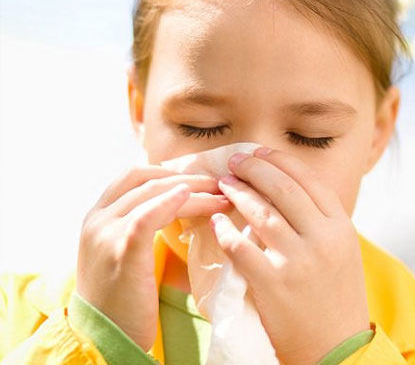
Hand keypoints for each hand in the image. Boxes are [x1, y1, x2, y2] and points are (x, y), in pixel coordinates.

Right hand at [76, 165, 232, 349]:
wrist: (103, 338)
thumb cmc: (121, 300)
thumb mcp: (124, 255)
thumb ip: (140, 228)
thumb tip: (179, 207)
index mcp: (97, 217)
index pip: (133, 176)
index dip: (169, 172)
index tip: (200, 179)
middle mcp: (97, 219)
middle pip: (145, 179)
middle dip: (187, 178)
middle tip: (220, 184)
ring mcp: (106, 233)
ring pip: (153, 193)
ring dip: (193, 190)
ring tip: (222, 196)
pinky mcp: (122, 250)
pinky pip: (147, 215)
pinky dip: (171, 201)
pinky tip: (193, 198)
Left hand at [210, 147, 369, 364]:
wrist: (336, 349)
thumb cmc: (337, 299)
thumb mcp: (343, 253)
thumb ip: (321, 222)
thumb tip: (288, 189)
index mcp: (341, 228)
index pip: (309, 180)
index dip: (280, 160)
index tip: (259, 152)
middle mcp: (323, 238)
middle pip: (284, 189)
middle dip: (255, 168)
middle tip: (235, 161)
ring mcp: (299, 261)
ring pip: (262, 213)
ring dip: (238, 193)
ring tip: (224, 184)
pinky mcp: (274, 283)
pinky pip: (241, 247)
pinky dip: (226, 230)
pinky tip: (217, 222)